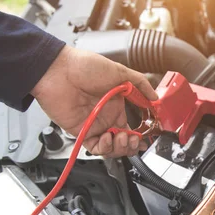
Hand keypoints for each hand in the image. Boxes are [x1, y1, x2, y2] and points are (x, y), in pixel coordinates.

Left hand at [31, 45, 157, 156]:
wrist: (59, 71)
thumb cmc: (84, 67)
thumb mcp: (120, 71)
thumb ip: (140, 84)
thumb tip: (155, 96)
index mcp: (116, 105)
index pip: (130, 127)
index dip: (138, 136)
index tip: (144, 138)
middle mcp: (105, 117)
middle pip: (122, 142)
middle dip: (130, 145)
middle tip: (133, 140)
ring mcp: (94, 125)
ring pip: (111, 148)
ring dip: (120, 148)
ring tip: (121, 138)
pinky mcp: (81, 132)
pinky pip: (96, 148)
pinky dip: (105, 148)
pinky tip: (108, 138)